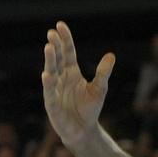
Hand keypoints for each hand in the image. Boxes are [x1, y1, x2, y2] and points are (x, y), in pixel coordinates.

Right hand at [42, 21, 114, 147]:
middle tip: (51, 33)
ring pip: (51, 72)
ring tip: (48, 47)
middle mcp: (61, 79)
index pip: (67, 53)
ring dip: (50, 61)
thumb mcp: (100, 88)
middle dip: (55, 46)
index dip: (64, 40)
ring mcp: (55, 91)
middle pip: (57, 59)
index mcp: (72, 73)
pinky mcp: (52, 105)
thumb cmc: (90, 108)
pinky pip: (49, 92)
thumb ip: (103, 73)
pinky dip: (48, 84)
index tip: (60, 25)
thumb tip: (111, 55)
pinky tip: (47, 74)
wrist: (84, 130)